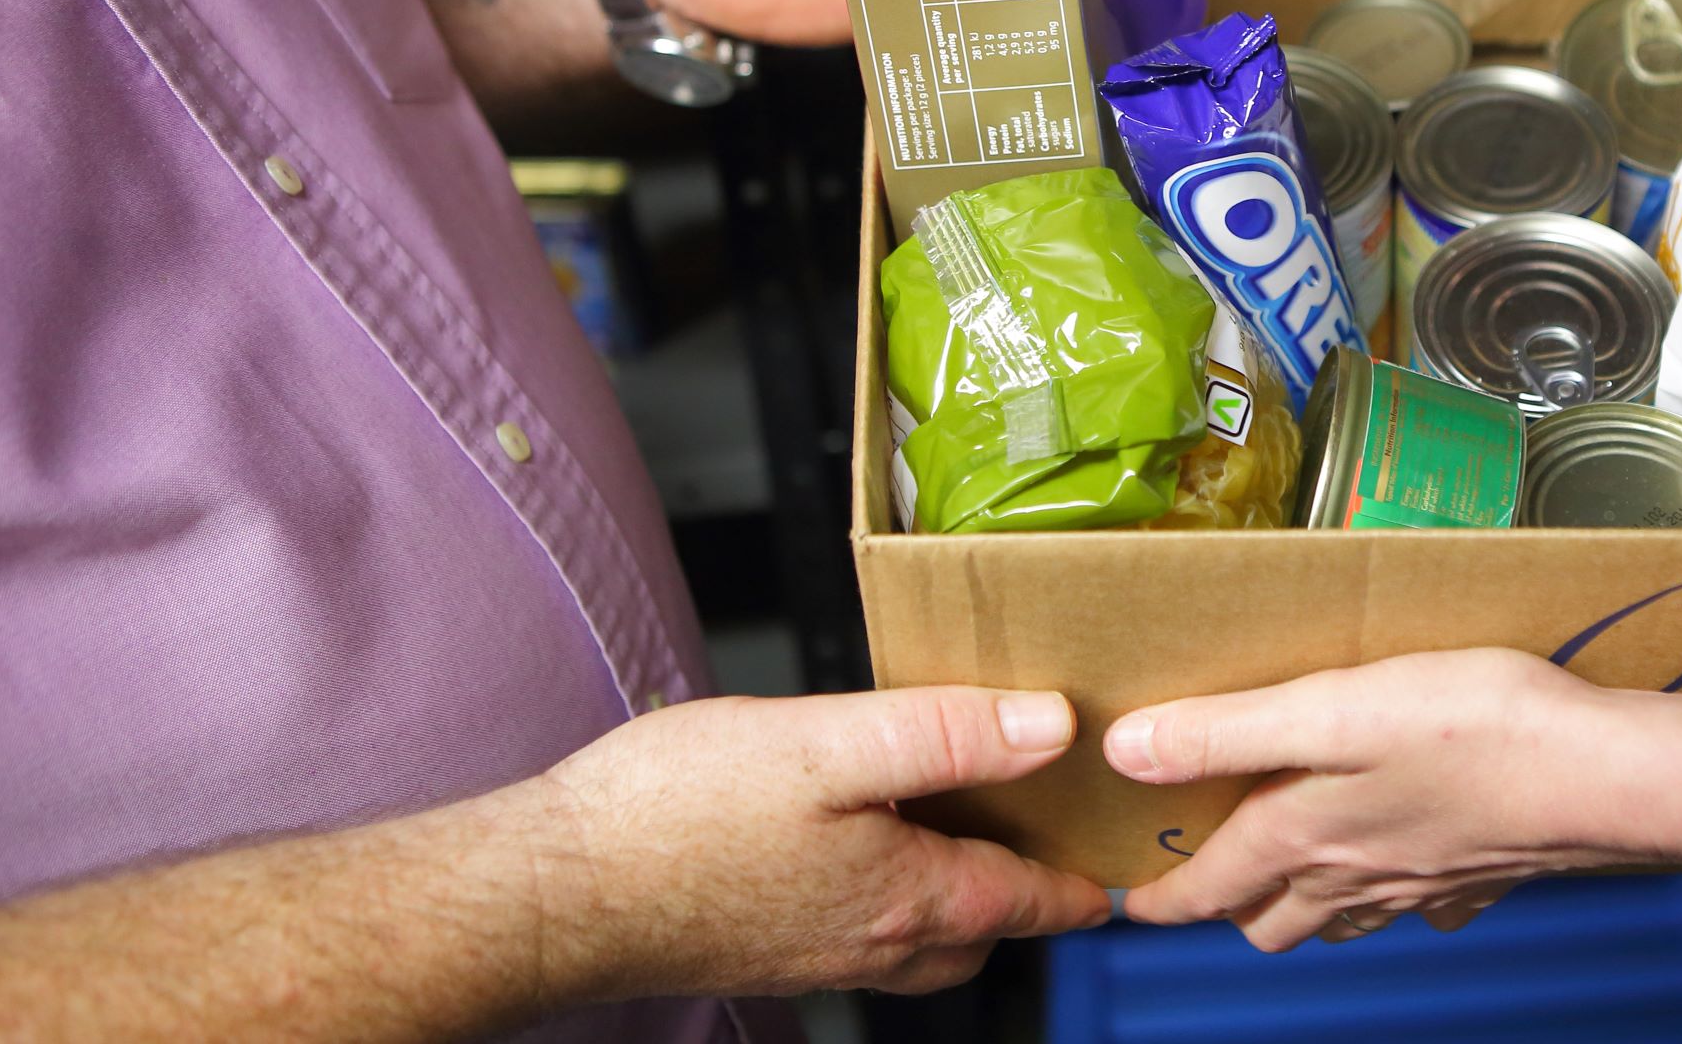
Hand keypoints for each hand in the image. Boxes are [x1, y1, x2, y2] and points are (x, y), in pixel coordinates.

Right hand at [534, 686, 1108, 998]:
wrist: (551, 889)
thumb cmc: (674, 815)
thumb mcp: (828, 744)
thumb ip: (946, 734)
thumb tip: (1053, 728)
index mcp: (908, 898)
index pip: (1037, 902)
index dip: (1091, 876)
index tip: (1130, 853)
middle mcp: (872, 944)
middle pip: (989, 926)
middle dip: (1032, 886)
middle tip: (1058, 820)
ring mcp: (817, 954)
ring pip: (925, 932)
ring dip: (962, 888)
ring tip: (970, 812)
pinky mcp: (767, 944)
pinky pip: (862, 926)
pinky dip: (893, 888)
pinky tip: (865, 827)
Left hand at [1105, 649, 1628, 950]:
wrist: (1602, 776)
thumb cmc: (1473, 729)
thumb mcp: (1328, 707)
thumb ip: (1226, 731)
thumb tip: (1127, 752)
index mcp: (1305, 837)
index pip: (1209, 885)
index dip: (1161, 895)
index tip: (1128, 900)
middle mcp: (1356, 877)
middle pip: (1268, 919)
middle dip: (1228, 901)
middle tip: (1206, 866)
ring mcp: (1420, 886)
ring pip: (1339, 918)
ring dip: (1303, 899)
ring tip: (1291, 858)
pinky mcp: (1478, 874)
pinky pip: (1418, 903)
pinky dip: (1392, 889)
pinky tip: (1405, 848)